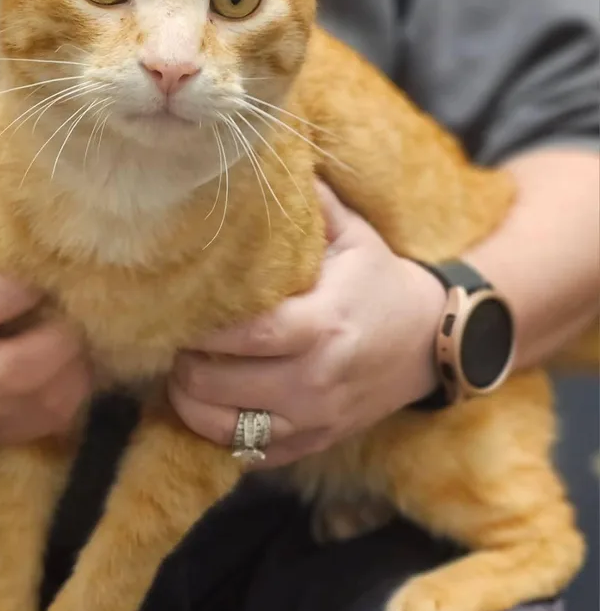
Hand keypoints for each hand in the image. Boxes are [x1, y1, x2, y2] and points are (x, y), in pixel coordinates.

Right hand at [0, 216, 90, 443]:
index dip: (12, 295)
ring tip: (83, 341)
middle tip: (78, 317)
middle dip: (56, 344)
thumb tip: (36, 225)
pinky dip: (67, 397)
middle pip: (6, 372)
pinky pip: (37, 425)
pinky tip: (73, 367)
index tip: (44, 277)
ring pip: (28, 404)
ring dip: (69, 373)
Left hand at [170, 182, 445, 466]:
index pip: (244, 335)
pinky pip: (252, 455)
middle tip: (174, 344)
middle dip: (184, 367)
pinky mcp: (317, 442)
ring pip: (229, 431)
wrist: (435, 341)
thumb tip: (261, 155)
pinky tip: (211, 408)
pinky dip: (222, 436)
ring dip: (191, 406)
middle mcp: (318, 379)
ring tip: (182, 377)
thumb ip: (308, 202)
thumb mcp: (354, 234)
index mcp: (324, 322)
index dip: (201, 330)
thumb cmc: (383, 281)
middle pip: (222, 385)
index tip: (178, 313)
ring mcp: (317, 418)